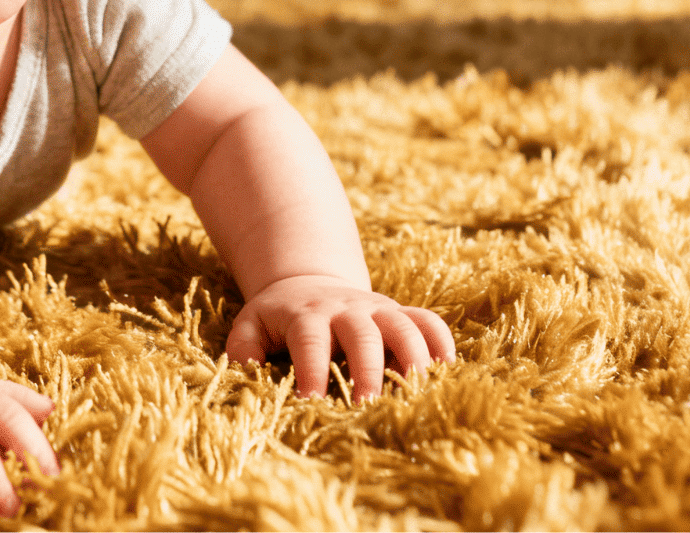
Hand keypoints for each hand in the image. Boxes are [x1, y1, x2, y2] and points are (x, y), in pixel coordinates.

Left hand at [226, 275, 454, 398]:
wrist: (310, 282)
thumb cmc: (280, 316)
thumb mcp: (252, 323)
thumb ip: (244, 345)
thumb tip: (245, 370)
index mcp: (308, 314)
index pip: (310, 340)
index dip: (312, 370)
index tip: (312, 403)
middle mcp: (347, 309)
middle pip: (363, 334)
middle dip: (367, 370)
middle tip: (367, 406)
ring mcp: (378, 309)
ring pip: (403, 325)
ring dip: (412, 358)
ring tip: (416, 394)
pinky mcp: (400, 314)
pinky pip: (428, 321)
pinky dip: (440, 342)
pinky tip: (446, 370)